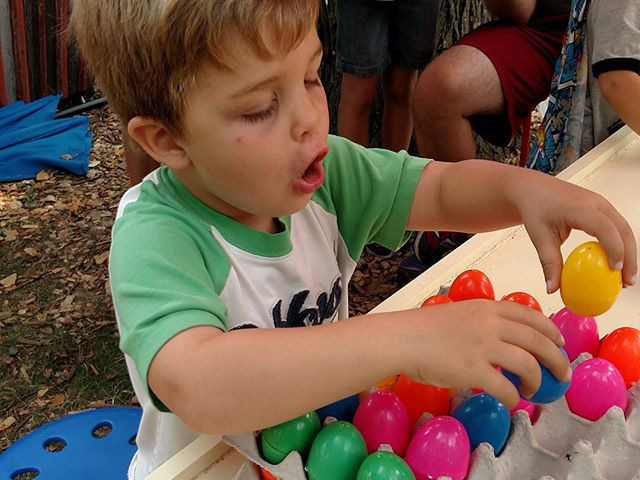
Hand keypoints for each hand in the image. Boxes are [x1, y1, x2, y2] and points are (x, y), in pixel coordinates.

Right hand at [396, 299, 570, 407]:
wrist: (401, 339)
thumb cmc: (423, 328)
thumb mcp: (459, 314)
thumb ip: (483, 323)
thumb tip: (501, 342)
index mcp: (487, 308)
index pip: (531, 315)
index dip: (551, 330)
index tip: (559, 342)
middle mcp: (490, 324)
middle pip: (539, 340)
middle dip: (557, 358)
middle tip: (562, 372)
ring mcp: (483, 346)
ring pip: (528, 364)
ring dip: (538, 380)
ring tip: (536, 390)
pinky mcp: (473, 370)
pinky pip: (506, 387)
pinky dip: (514, 396)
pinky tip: (512, 399)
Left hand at [517, 177, 636, 292]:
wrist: (534, 190)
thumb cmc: (536, 207)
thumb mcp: (539, 236)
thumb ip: (548, 262)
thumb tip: (552, 288)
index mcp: (580, 207)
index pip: (604, 228)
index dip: (614, 248)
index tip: (614, 269)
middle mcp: (596, 203)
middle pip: (623, 230)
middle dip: (629, 257)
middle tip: (627, 281)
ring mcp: (601, 204)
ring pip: (624, 229)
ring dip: (628, 252)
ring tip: (625, 278)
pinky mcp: (602, 209)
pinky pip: (617, 228)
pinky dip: (620, 246)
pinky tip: (616, 264)